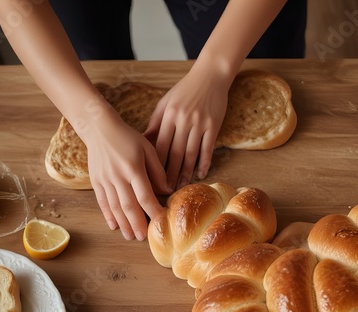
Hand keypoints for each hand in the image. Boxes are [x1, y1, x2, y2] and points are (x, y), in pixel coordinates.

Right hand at [84, 111, 171, 239]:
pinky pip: (102, 202)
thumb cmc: (128, 137)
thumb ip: (157, 170)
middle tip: (143, 238)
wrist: (99, 128)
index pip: (145, 196)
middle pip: (129, 206)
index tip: (161, 221)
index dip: (153, 211)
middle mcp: (118, 177)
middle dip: (137, 224)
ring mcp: (105, 180)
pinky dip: (108, 215)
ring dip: (123, 224)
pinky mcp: (96, 181)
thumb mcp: (148, 148)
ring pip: (115, 207)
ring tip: (130, 236)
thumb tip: (166, 190)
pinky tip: (114, 225)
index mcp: (133, 168)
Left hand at [144, 66, 230, 189]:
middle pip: (174, 153)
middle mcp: (183, 120)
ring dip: (186, 172)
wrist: (210, 75)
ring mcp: (199, 123)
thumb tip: (143, 142)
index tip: (152, 178)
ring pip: (190, 153)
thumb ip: (156, 122)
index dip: (155, 164)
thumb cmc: (185, 90)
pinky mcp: (213, 125)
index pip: (159, 145)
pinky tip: (201, 174)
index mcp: (168, 114)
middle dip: (169, 174)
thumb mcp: (166, 102)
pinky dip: (204, 163)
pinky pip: (208, 148)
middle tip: (166, 190)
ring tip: (182, 186)